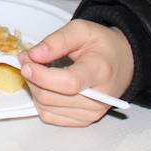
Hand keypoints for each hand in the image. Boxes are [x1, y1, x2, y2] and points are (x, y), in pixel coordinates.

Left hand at [18, 19, 133, 126]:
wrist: (123, 62)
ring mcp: (92, 112)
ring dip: (34, 88)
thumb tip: (34, 55)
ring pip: (46, 107)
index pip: (68, 83)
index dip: (42, 75)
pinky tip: (44, 85)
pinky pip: (50, 116)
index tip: (27, 62)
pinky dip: (40, 101)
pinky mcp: (84, 120)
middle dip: (32, 78)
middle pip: (52, 97)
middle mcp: (98, 97)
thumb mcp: (81, 30)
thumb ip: (57, 41)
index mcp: (100, 71)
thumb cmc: (104, 46)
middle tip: (27, 59)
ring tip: (36, 70)